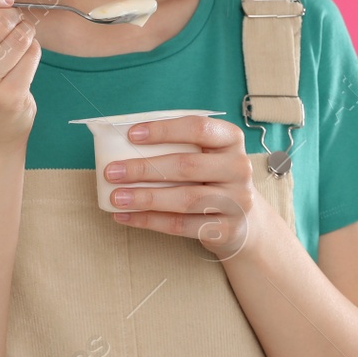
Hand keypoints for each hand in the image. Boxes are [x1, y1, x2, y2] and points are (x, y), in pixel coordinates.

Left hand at [103, 115, 275, 261]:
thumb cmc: (212, 180)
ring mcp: (236, 200)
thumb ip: (177, 146)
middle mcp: (239, 168)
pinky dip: (149, 221)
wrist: (245, 221)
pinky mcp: (227, 229)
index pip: (198, 128)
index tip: (131, 134)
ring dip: (144, 198)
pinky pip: (182, 225)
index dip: (164, 130)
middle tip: (112, 171)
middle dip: (144, 168)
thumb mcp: (206, 156)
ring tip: (116, 197)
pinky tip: (126, 217)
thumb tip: (122, 141)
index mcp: (231, 140)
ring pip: (184, 199)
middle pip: (187, 166)